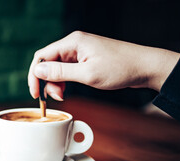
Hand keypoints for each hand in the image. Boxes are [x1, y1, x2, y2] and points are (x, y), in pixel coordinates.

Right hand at [28, 31, 179, 99]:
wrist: (144, 67)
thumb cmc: (120, 68)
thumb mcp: (87, 74)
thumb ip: (60, 73)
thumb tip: (38, 71)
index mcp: (72, 42)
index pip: (42, 56)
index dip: (35, 75)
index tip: (35, 93)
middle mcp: (74, 44)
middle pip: (48, 62)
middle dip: (47, 81)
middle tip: (55, 97)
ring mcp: (79, 51)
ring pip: (56, 67)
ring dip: (55, 83)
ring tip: (62, 96)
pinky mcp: (85, 59)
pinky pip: (66, 69)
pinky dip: (64, 81)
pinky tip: (66, 90)